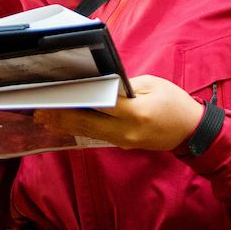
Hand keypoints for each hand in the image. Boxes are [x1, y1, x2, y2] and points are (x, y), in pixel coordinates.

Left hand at [34, 76, 205, 151]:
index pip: (99, 105)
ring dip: (66, 124)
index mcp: (135, 112)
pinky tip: (66, 123)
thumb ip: (124, 86)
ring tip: (45, 118)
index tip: (56, 95)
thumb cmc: (174, 103)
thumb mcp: (152, 84)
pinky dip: (81, 128)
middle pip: (87, 123)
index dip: (75, 100)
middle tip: (39, 111)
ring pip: (89, 132)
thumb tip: (98, 84)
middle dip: (61, 116)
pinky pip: (98, 136)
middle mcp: (126, 131)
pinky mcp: (124, 145)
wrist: (192, 132)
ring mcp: (124, 141)